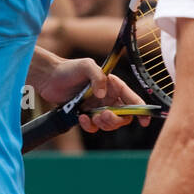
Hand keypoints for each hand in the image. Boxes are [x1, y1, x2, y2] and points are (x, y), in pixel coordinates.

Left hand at [32, 56, 148, 134]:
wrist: (49, 78)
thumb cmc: (68, 68)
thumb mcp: (86, 65)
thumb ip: (98, 77)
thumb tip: (102, 96)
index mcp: (114, 85)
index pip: (133, 100)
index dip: (141, 111)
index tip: (144, 121)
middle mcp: (108, 98)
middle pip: (123, 116)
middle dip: (116, 120)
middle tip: (104, 115)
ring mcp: (97, 108)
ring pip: (109, 124)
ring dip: (103, 124)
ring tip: (92, 116)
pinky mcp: (86, 115)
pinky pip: (93, 127)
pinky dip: (89, 126)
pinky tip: (81, 117)